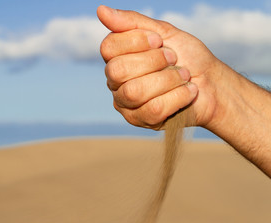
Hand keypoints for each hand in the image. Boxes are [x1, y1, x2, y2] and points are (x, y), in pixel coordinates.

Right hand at [97, 5, 224, 128]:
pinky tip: (188, 92)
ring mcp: (126, 103)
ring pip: (135, 92)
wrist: (213, 84)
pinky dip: (178, 97)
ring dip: (168, 80)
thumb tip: (101, 10)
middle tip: (173, 59)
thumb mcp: (164, 32)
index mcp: (117, 58)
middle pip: (118, 71)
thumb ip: (132, 22)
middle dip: (154, 61)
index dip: (136, 42)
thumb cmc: (187, 57)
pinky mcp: (141, 121)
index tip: (160, 41)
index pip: (108, 48)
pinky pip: (154, 109)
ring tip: (184, 76)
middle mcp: (116, 82)